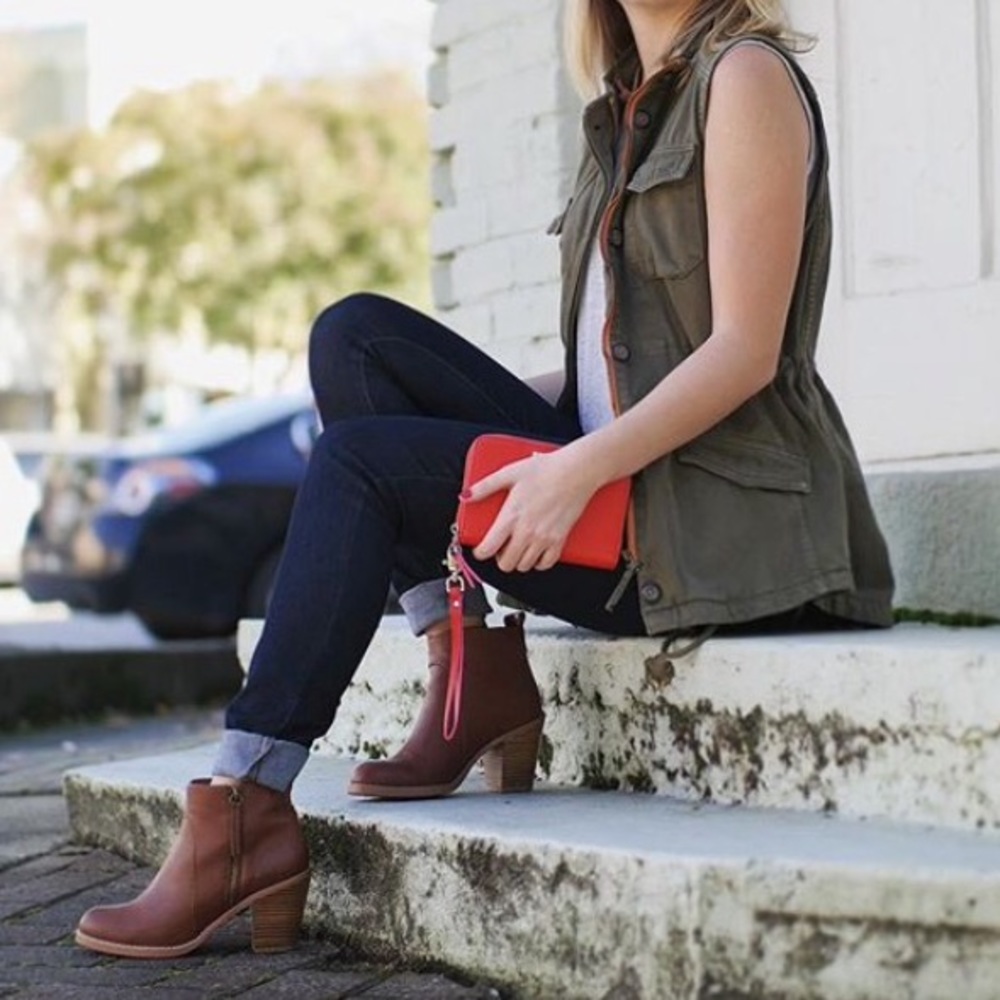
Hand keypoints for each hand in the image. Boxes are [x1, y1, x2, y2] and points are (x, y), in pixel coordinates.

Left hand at [467, 446, 599, 572]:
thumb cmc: (546, 469)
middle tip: (500, 548)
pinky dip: (538, 562)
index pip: (488, 548)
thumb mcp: (509, 473)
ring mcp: (544, 538)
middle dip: (499, 559)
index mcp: (511, 516)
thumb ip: (485, 486)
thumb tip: (466, 495)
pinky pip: (546, 564)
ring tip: (517, 547)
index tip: (480, 549)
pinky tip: (535, 552)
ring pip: (524, 566)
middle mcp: (527, 531)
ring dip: (518, 561)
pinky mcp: (560, 540)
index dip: (480, 553)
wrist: (577, 471)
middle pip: (506, 563)